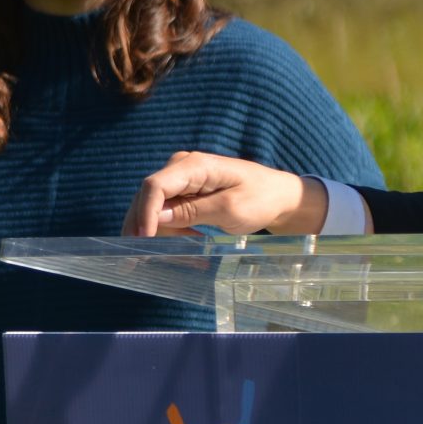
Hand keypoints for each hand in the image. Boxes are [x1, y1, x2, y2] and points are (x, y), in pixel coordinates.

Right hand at [125, 152, 325, 237]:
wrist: (278, 196)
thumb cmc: (261, 199)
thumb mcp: (229, 209)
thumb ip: (192, 211)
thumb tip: (155, 218)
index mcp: (195, 165)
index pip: (155, 186)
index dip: (145, 213)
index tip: (144, 240)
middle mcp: (181, 166)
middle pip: (147, 197)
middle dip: (145, 227)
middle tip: (145, 257)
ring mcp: (180, 178)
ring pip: (152, 207)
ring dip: (158, 232)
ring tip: (177, 255)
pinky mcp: (183, 190)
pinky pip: (164, 211)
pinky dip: (169, 230)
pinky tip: (185, 245)